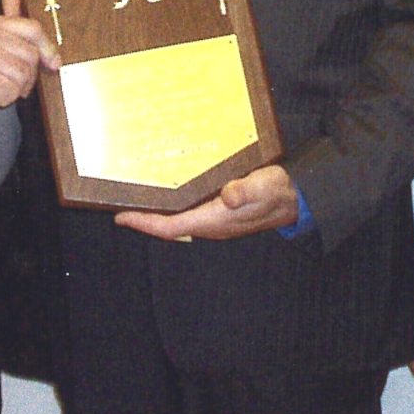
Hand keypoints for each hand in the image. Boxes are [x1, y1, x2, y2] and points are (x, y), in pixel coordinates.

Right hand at [0, 14, 60, 121]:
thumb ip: (4, 25)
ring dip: (16, 89)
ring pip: (23, 76)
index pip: (31, 28)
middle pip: (31, 55)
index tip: (53, 62)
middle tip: (16, 85)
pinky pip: (10, 92)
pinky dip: (4, 99)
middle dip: (29, 76)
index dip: (47, 47)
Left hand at [114, 164, 297, 240]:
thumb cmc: (276, 192)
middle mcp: (209, 223)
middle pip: (167, 225)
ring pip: (176, 219)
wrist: (293, 198)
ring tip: (136, 195)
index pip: (170, 227)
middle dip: (143, 217)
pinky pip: (187, 210)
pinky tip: (166, 188)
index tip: (121, 216)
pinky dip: (172, 202)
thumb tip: (227, 195)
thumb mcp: (262, 186)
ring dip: (156, 210)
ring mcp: (212, 218)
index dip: (144, 223)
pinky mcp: (217, 209)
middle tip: (120, 203)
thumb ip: (244, 190)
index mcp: (213, 220)